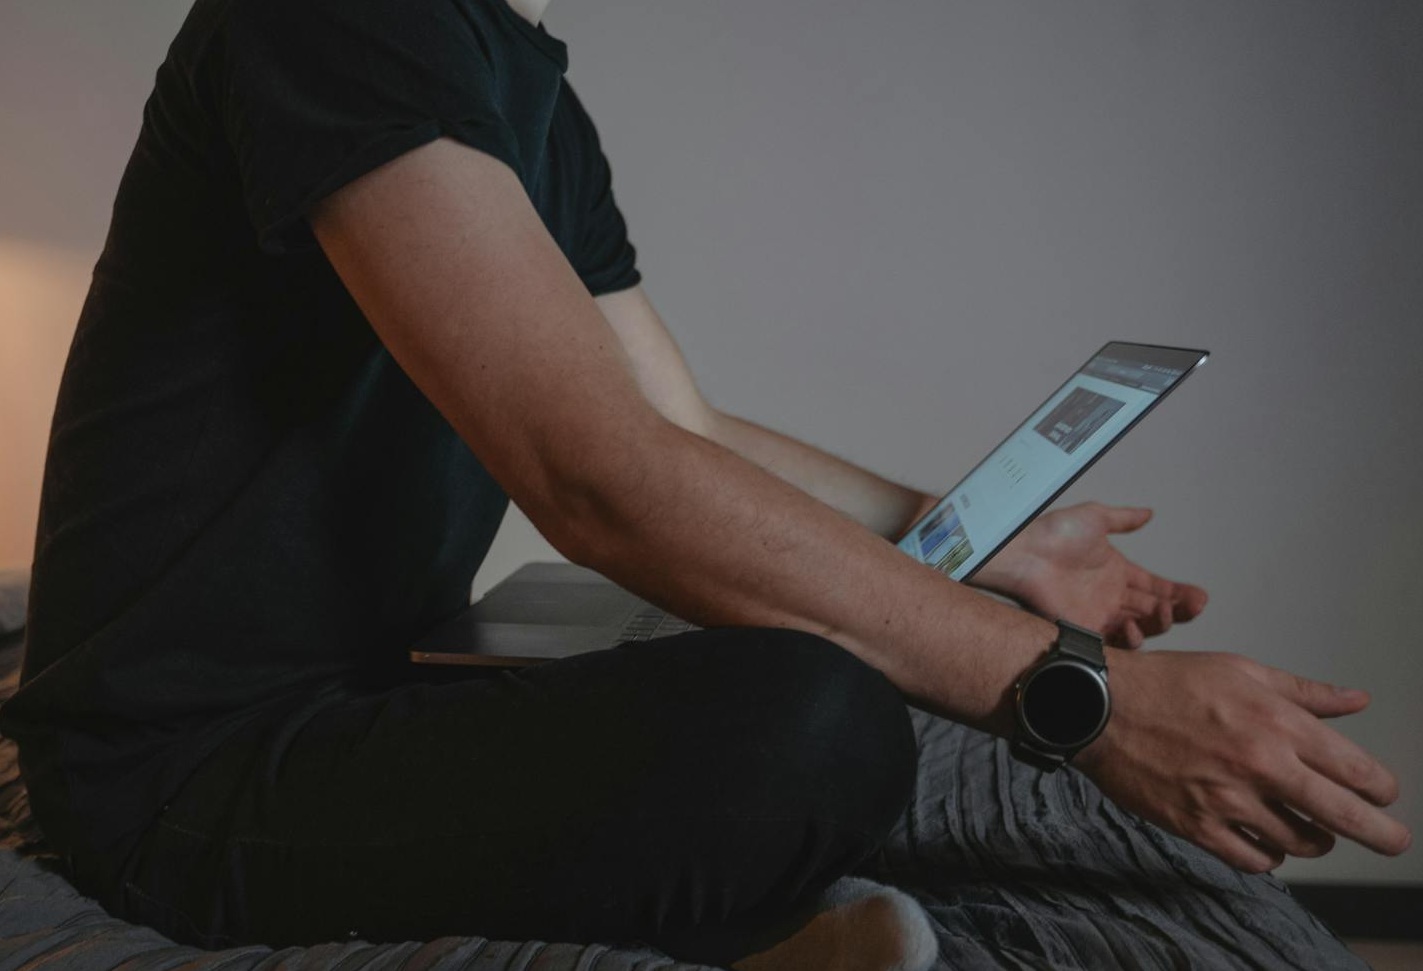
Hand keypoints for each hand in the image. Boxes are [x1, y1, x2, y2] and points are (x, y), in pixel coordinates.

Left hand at [971, 502, 1206, 647]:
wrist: (1025, 553)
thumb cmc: (1053, 534)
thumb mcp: (1095, 518)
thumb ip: (1123, 519)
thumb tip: (1149, 512)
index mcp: (1117, 572)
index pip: (1156, 587)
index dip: (1179, 593)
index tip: (1199, 597)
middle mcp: (1111, 596)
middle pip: (1155, 610)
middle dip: (1178, 610)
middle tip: (1193, 606)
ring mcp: (1099, 614)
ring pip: (1141, 628)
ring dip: (1158, 623)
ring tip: (1162, 612)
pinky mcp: (1084, 629)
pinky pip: (1114, 643)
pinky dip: (1130, 639)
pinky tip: (1133, 626)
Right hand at [1075, 649, 1411, 871]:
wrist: (1100, 706)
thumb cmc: (1166, 683)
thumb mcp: (1240, 670)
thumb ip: (1303, 692)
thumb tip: (1356, 701)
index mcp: (1275, 722)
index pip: (1354, 768)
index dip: (1380, 788)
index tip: (1384, 794)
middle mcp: (1259, 764)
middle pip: (1343, 816)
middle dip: (1380, 834)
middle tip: (1393, 841)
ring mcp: (1228, 800)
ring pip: (1300, 843)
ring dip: (1314, 840)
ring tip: (1310, 831)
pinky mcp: (1197, 825)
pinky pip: (1254, 860)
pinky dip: (1270, 857)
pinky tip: (1266, 841)